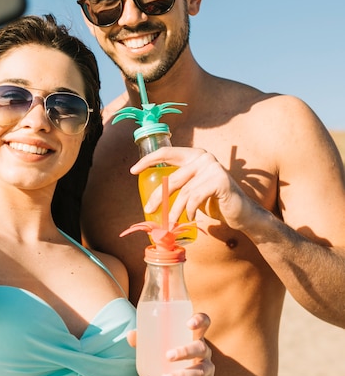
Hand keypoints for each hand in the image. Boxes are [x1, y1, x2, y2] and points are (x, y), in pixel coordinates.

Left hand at [128, 312, 214, 375]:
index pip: (204, 322)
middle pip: (200, 348)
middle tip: (168, 356)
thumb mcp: (157, 347)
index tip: (188, 323)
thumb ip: (144, 340)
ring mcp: (206, 369)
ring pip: (198, 372)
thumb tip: (130, 335)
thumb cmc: (165, 357)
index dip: (200, 320)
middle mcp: (204, 351)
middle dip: (185, 352)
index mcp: (193, 335)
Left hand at [130, 146, 257, 231]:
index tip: (133, 171)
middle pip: (172, 178)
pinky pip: (196, 198)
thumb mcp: (192, 190)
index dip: (148, 160)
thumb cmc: (213, 202)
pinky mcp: (220, 181)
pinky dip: (190, 211)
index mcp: (194, 155)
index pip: (166, 153)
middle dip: (158, 196)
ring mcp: (213, 168)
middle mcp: (203, 158)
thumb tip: (151, 197)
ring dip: (174, 210)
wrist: (242, 213)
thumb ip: (178, 185)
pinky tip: (190, 218)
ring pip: (184, 192)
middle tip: (148, 209)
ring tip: (170, 223)